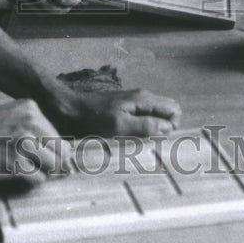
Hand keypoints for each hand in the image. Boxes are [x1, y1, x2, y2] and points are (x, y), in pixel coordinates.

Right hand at [0, 0, 80, 10]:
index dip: (71, 0)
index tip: (76, 1)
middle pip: (51, 7)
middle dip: (63, 7)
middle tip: (69, 5)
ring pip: (39, 9)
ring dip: (50, 9)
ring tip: (58, 6)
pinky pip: (26, 5)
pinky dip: (35, 5)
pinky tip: (40, 0)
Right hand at [0, 98, 70, 183]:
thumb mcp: (11, 115)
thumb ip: (34, 126)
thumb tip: (61, 148)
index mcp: (31, 109)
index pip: (60, 137)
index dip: (54, 151)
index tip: (44, 158)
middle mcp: (31, 122)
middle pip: (61, 152)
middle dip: (52, 163)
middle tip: (34, 165)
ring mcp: (24, 142)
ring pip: (53, 166)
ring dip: (41, 172)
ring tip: (22, 167)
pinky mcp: (16, 162)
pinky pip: (38, 179)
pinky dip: (29, 181)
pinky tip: (13, 172)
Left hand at [62, 87, 181, 137]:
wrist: (69, 111)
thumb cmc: (93, 120)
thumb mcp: (120, 125)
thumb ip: (146, 126)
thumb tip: (169, 127)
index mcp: (144, 99)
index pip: (174, 110)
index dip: (171, 127)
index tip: (157, 141)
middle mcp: (141, 98)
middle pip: (167, 112)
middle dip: (164, 129)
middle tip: (148, 143)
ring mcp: (133, 103)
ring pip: (155, 117)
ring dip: (152, 131)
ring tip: (138, 144)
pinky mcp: (124, 110)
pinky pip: (142, 120)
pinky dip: (141, 131)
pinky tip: (129, 141)